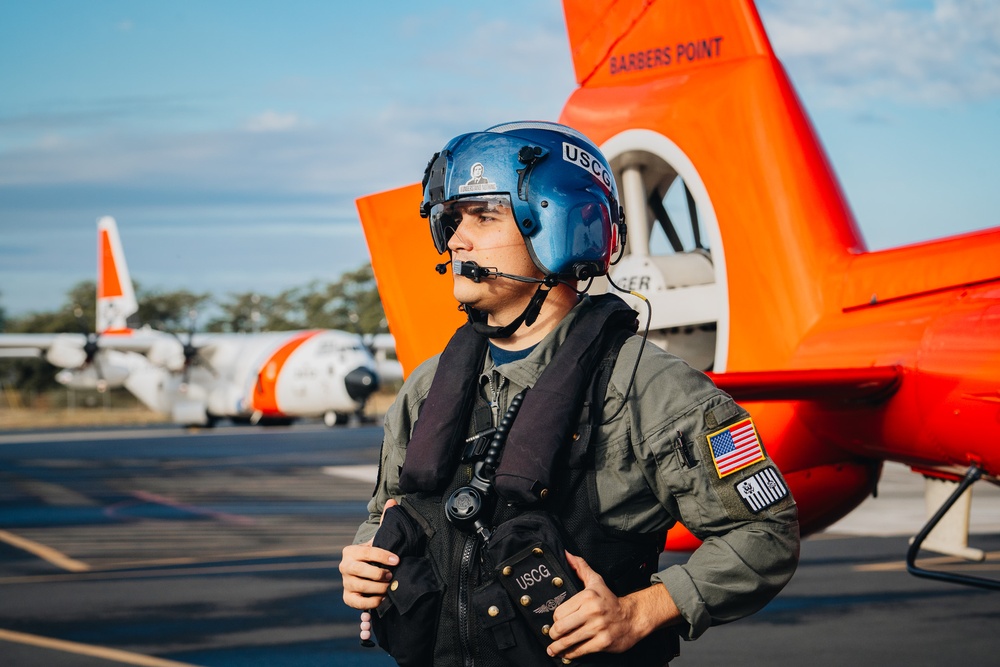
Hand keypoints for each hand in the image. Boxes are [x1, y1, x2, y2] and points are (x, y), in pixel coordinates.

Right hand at [340, 499, 399, 609]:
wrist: (365, 573)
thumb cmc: (375, 555)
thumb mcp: (379, 539)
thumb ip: (386, 521)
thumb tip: (392, 502)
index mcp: (350, 551)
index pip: (367, 552)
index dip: (383, 556)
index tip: (397, 560)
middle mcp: (344, 566)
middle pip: (360, 570)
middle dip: (378, 574)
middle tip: (392, 576)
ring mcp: (345, 582)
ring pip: (359, 586)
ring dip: (377, 588)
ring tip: (390, 587)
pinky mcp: (347, 597)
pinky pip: (357, 602)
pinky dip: (371, 602)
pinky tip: (382, 599)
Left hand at [546, 551, 677, 659]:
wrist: (633, 618)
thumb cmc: (610, 601)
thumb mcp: (596, 581)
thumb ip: (580, 567)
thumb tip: (567, 555)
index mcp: (587, 597)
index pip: (559, 612)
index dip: (555, 619)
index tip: (556, 622)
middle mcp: (592, 612)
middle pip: (561, 627)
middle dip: (553, 634)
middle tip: (552, 636)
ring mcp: (597, 628)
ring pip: (568, 641)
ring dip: (558, 647)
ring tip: (553, 648)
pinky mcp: (602, 643)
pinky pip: (580, 651)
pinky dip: (570, 654)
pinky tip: (566, 654)